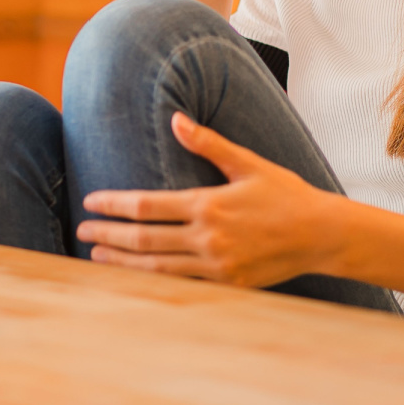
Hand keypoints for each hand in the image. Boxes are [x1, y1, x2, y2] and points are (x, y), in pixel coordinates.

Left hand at [76, 112, 344, 288]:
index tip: (91, 202)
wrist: (322, 235)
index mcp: (208, 204)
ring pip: (157, 268)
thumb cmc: (286, 194)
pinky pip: (181, 285)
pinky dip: (152, 282)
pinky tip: (134, 278)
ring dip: (122, 263)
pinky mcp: (227, 284)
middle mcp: (208, 237)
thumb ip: (208, 143)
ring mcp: (217, 265)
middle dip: (108, 236)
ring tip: (96, 258)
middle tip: (81, 231)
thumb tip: (176, 119)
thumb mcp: (248, 163)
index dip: (115, 205)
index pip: (148, 206)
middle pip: (145, 239)